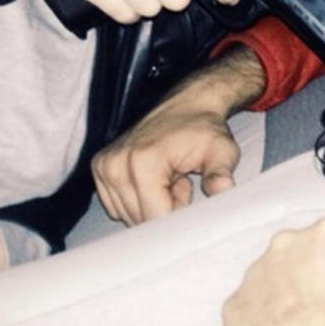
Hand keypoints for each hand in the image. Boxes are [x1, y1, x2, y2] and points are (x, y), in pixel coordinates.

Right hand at [92, 45, 265, 224]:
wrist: (188, 106)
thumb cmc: (206, 131)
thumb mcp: (222, 151)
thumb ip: (220, 174)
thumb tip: (223, 189)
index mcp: (143, 162)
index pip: (155, 218)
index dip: (178, 215)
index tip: (190, 190)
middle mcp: (116, 164)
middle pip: (140, 220)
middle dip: (166, 209)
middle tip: (181, 180)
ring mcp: (105, 165)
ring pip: (129, 215)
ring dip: (153, 204)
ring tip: (170, 177)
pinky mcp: (101, 167)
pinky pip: (118, 205)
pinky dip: (139, 198)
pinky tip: (156, 178)